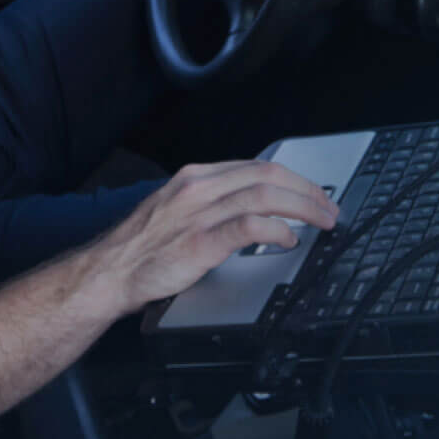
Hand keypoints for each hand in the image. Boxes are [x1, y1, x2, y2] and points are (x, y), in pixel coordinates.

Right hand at [90, 161, 338, 312]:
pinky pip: (249, 227)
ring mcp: (199, 213)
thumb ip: (211, 203)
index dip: (292, 178)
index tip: (312, 193)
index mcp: (195, 177)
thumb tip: (251, 208)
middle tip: (329, 207)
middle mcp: (199, 188)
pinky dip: (277, 230)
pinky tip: (289, 239)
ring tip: (322, 221)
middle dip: (307, 190)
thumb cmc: (141, 248)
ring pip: (265, 195)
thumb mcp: (176, 209)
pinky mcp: (200, 242)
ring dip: (303, 207)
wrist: (109, 272)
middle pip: (268, 175)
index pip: (256, 166)